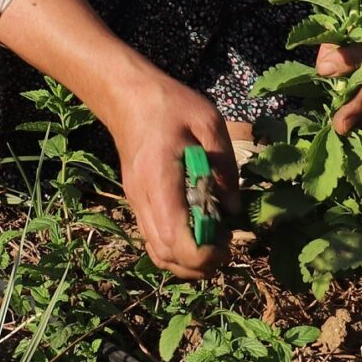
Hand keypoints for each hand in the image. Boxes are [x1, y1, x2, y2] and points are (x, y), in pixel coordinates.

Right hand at [106, 66, 238, 279]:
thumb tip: (233, 210)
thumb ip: (224, 165)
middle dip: (200, 265)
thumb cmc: (170, 104)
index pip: (175, 238)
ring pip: (158, 254)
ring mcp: (136, 203)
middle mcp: (143, 199)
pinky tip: (197, 235)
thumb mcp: (208, 121)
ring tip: (214, 245)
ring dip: (187, 263)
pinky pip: (154, 242)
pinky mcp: (137, 203)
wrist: (127, 97)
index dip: (203, 254)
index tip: (227, 242)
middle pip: (166, 255)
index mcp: (159, 180)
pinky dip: (176, 251)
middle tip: (226, 246)